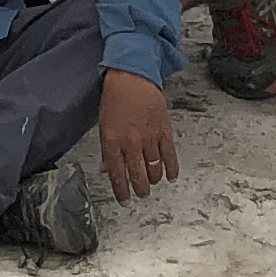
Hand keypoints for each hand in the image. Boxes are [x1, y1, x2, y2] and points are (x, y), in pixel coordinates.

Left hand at [95, 70, 179, 200]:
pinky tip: (170, 176)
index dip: (121, 191)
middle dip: (140, 189)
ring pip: (154, 169)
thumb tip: (107, 170)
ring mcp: (149, 138)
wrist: (132, 76)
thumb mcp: (103, 124)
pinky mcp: (164, 131)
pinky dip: (171, 169)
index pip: (116, 174)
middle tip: (141, 194)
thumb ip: (106, 150)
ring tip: (153, 184)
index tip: (124, 200)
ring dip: (153, 180)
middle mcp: (130, 143)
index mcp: (112, 142)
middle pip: (137, 175)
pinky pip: (169, 155)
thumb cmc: (115, 97)